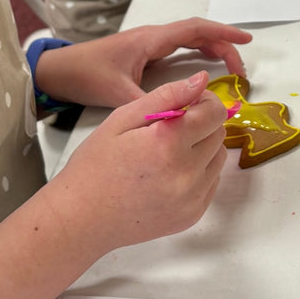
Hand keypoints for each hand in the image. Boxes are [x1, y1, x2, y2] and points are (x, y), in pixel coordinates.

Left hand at [33, 17, 252, 107]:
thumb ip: (149, 104)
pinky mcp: (143, 56)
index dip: (223, 33)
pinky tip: (204, 75)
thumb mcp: (117, 93)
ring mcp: (149, 45)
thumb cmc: (86, 75)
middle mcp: (153, 38)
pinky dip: (197, 58)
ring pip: (189, 42)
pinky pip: (179, 51)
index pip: (196, 29)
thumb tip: (179, 118)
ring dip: (212, 51)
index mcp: (151, 40)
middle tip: (242, 71)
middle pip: (198, 34)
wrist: (58, 72)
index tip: (246, 41)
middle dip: (224, 46)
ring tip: (231, 71)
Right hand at [56, 71, 228, 249]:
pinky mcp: (192, 215)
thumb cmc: (96, 164)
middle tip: (171, 128)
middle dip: (201, 124)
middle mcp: (187, 173)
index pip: (215, 112)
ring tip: (169, 151)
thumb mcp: (123, 118)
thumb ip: (167, 95)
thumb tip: (203, 80)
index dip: (203, 101)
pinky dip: (199, 172)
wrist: (81, 219)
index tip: (186, 104)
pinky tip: (170, 172)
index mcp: (169, 142)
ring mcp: (192, 198)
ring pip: (218, 157)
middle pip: (219, 133)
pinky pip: (211, 182)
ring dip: (203, 147)